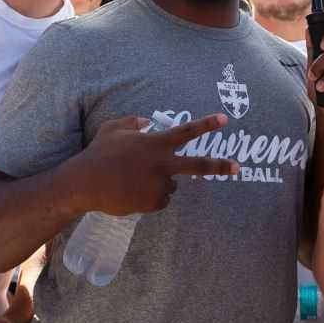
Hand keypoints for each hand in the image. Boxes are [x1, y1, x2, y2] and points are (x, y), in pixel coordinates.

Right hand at [70, 113, 238, 215]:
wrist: (85, 184)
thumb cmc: (98, 153)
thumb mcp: (112, 129)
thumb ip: (132, 122)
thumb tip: (146, 122)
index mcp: (155, 143)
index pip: (186, 131)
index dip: (207, 125)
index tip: (225, 120)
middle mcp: (162, 164)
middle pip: (198, 165)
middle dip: (219, 166)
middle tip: (238, 167)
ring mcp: (159, 185)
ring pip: (171, 184)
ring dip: (160, 182)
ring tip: (135, 180)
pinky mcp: (153, 203)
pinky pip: (161, 199)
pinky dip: (151, 197)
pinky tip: (133, 191)